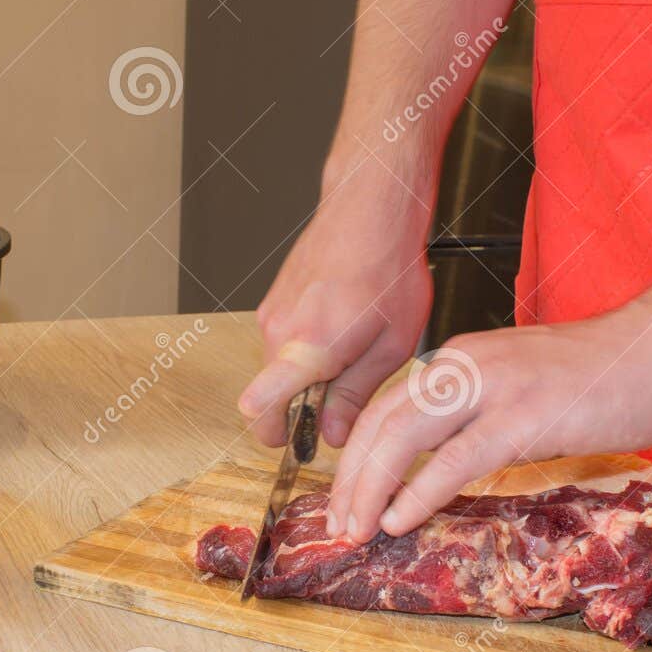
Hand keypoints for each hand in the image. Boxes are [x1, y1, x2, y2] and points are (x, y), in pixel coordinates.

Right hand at [239, 159, 433, 447]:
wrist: (371, 209)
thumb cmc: (388, 268)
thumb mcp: (391, 346)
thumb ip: (355, 396)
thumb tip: (332, 433)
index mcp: (308, 348)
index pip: (260, 406)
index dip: (276, 434)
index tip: (298, 441)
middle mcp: (279, 331)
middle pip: (272, 395)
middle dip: (304, 406)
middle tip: (348, 392)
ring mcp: (271, 313)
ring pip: (279, 368)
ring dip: (308, 374)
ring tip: (353, 349)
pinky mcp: (273, 301)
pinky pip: (283, 342)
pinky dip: (306, 348)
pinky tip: (342, 327)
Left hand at [324, 313, 651, 541]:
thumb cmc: (606, 373)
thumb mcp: (523, 387)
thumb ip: (482, 414)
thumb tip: (447, 463)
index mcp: (460, 359)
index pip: (387, 408)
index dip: (356, 456)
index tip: (344, 497)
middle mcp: (464, 366)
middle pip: (380, 423)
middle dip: (349, 479)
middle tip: (336, 524)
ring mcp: (492, 388)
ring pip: (403, 439)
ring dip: (370, 489)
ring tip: (355, 529)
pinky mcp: (523, 417)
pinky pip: (454, 460)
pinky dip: (419, 492)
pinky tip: (400, 519)